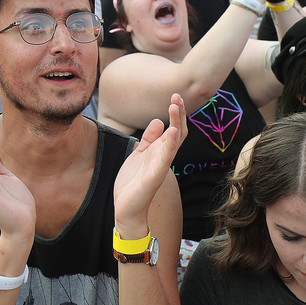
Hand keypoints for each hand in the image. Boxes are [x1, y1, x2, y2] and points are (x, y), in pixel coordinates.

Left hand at [114, 94, 184, 234]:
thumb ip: (149, 139)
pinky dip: (169, 145)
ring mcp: (160, 167)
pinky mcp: (154, 177)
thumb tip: (158, 121)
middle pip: (177, 132)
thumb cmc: (133, 182)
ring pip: (173, 143)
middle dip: (178, 114)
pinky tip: (172, 132)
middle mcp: (163, 158)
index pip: (174, 130)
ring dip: (176, 124)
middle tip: (177, 96)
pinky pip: (164, 159)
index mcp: (159, 152)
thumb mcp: (139, 154)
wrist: (127, 208)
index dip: (176, 114)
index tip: (175, 97)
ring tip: (175, 107)